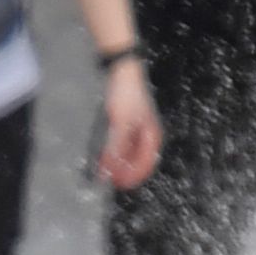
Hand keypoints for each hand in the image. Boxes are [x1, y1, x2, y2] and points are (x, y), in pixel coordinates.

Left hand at [95, 59, 160, 189]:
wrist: (122, 70)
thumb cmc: (126, 96)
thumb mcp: (120, 126)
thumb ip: (115, 149)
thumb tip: (108, 172)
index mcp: (151, 135)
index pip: (146, 164)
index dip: (133, 177)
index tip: (119, 185)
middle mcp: (147, 133)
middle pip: (138, 160)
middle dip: (124, 171)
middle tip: (108, 179)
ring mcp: (138, 127)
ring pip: (130, 152)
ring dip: (118, 162)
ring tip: (104, 169)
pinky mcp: (127, 121)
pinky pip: (122, 143)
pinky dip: (114, 151)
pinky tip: (104, 153)